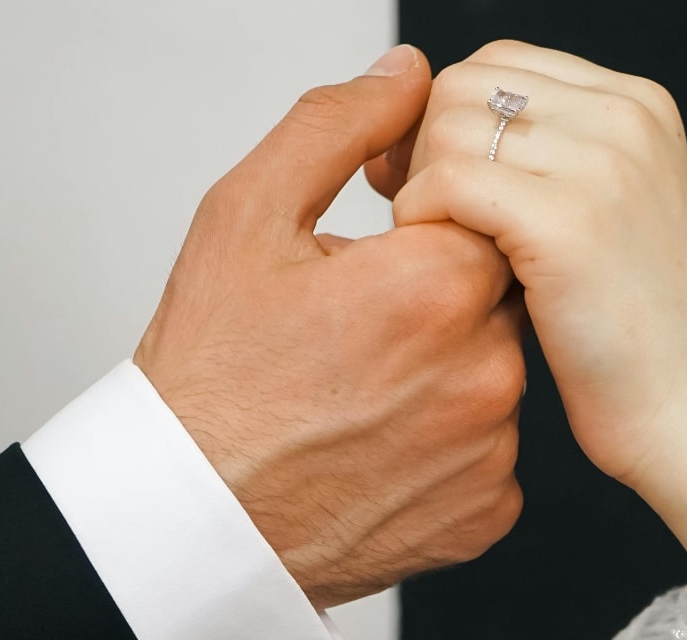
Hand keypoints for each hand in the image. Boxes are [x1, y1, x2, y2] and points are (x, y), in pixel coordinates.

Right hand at [135, 45, 524, 607]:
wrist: (191, 516)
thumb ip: (337, 128)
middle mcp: (484, 369)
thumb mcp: (246, 219)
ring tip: (361, 398)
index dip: (425, 232)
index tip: (373, 267)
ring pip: (494, 377)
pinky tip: (381, 449)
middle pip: (495, 297)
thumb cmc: (209, 374)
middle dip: (435, 305)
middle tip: (355, 339)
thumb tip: (406, 76)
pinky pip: (491, 456)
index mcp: (437, 284)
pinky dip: (447, 450)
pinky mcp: (486, 513)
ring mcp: (490, 450)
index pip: (484, 214)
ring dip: (444, 377)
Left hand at [379, 41, 686, 576]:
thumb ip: (541, 162)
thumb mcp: (602, 217)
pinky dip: (421, 221)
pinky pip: (448, 184)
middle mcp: (624, 119)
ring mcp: (602, 165)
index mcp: (636, 107)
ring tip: (440, 251)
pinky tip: (440, 268)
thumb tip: (429, 130)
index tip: (426, 179)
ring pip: (449, 129)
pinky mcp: (568, 223)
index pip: (498, 62)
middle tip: (420, 217)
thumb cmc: (636, 336)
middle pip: (464, 85)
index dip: (444, 116)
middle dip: (422, 148)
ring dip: (420, 189)